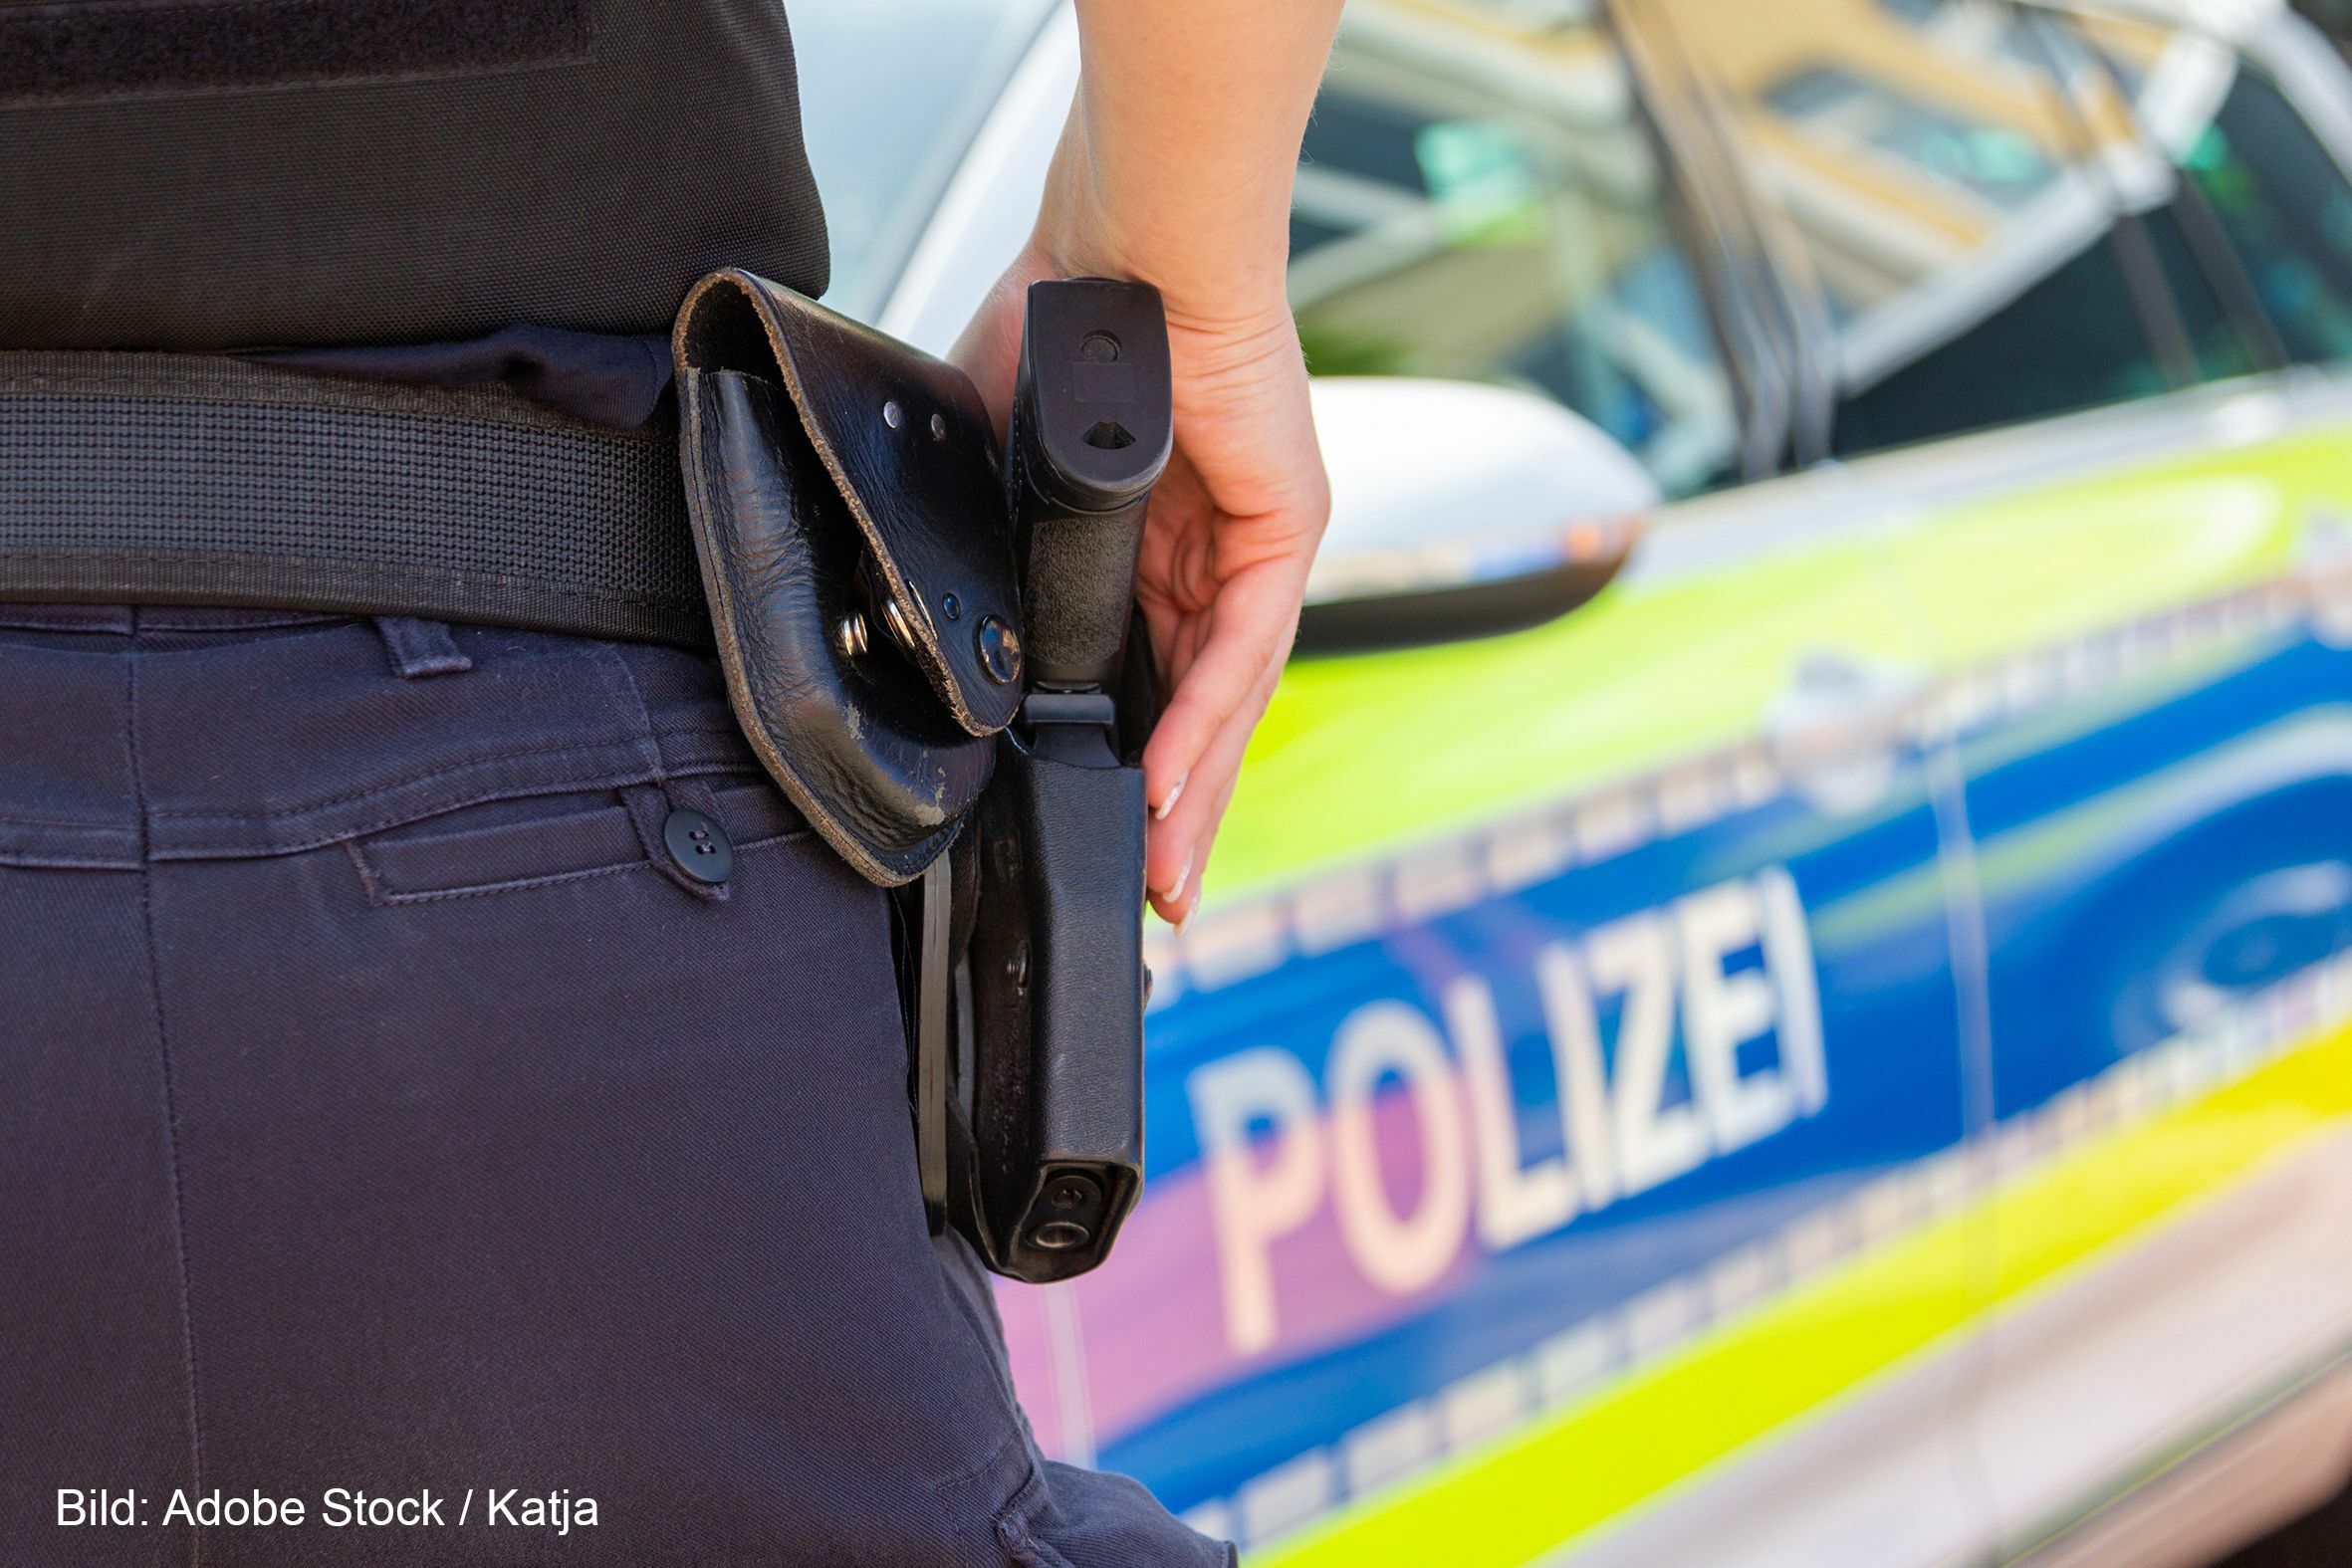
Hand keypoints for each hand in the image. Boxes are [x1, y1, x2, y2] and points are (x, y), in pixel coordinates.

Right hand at [951, 239, 1328, 927]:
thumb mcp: (1003, 460)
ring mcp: (1261, 544)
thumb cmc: (1067, 319)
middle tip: (1151, 897)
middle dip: (1175, 810)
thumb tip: (934, 601)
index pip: (1153, 675)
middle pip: (1204, 709)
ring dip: (1191, 791)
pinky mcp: (1288, 526)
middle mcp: (1222, 555)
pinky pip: (1243, 648)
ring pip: (1232, 696)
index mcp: (1161, 543)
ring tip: (1161, 874)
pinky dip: (1202, 722)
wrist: (1121, 234)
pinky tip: (1165, 785)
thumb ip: (991, 536)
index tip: (1104, 831)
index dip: (1131, 755)